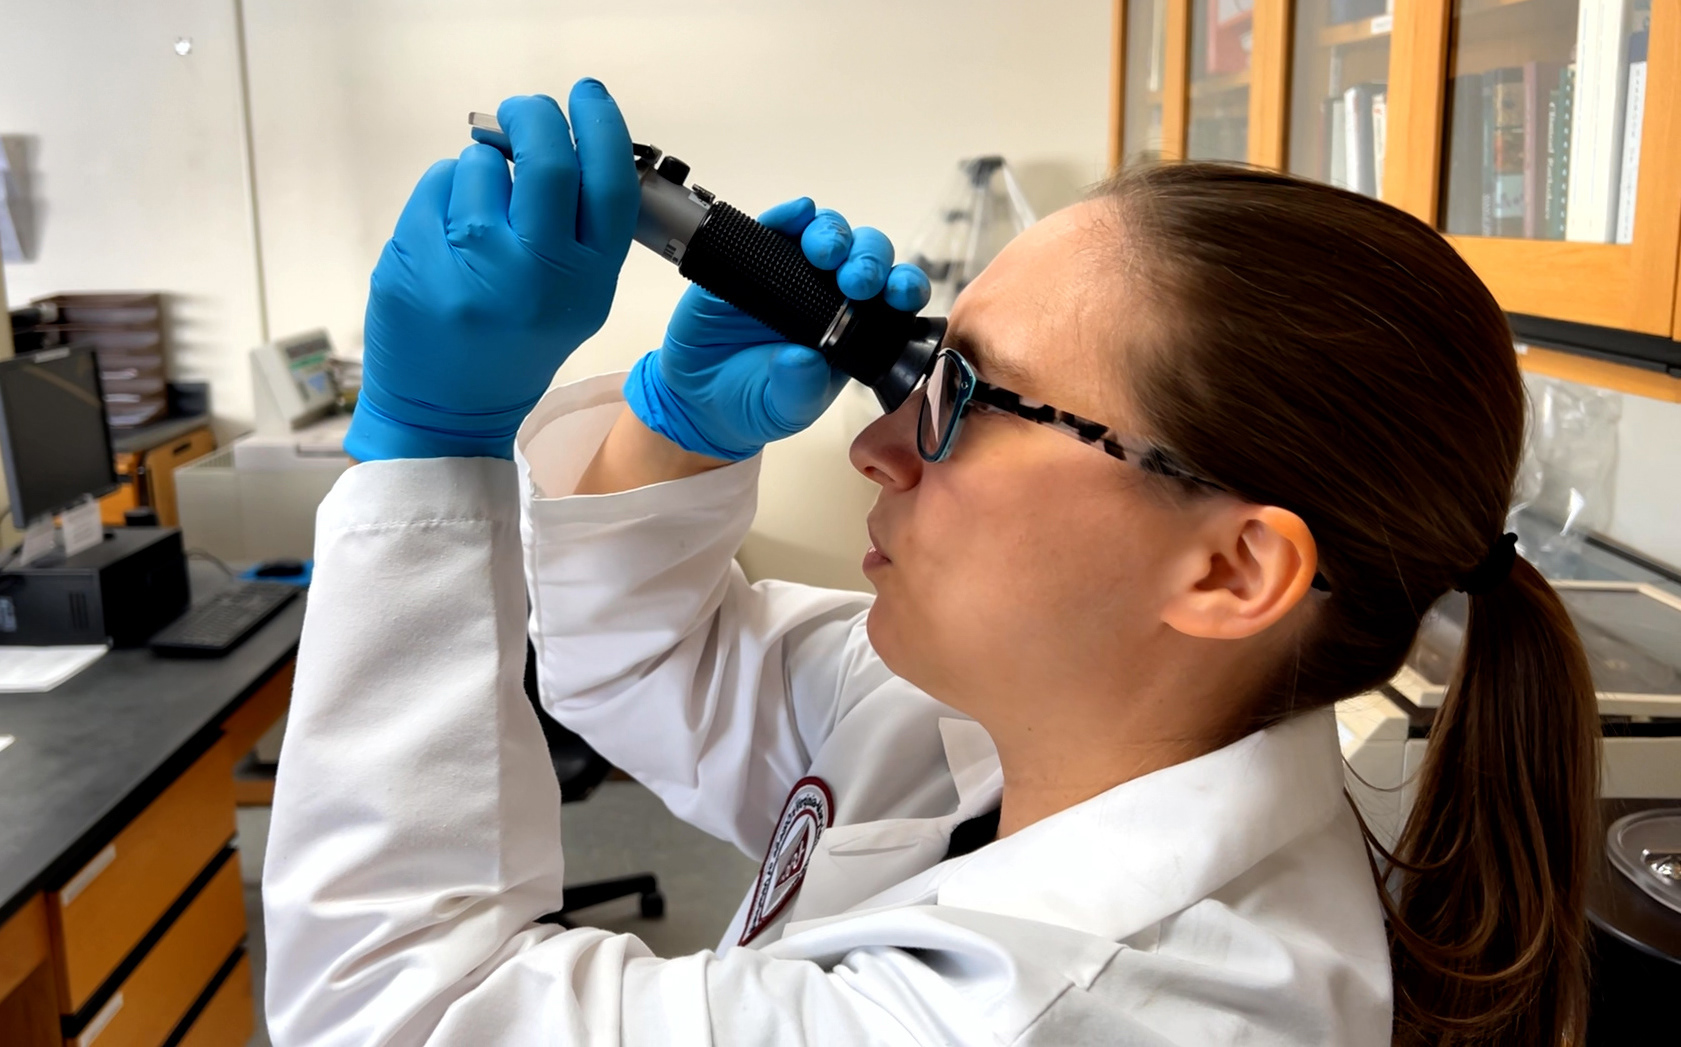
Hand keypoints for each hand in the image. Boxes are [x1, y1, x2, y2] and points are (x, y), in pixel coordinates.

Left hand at [345, 82, 638, 461]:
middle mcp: (534, 271)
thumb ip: (582, 231)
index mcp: (587, 284)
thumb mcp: (576, 302)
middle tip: (524, 115)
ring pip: (481, 163)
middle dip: (533, 117)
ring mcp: (471, 262)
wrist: (444, 413)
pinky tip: (446, 233)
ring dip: (481, 167)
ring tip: (478, 211)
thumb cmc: (515, 347)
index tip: (587, 98)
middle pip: (545, 155)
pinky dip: (444, 191)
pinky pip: (437, 182)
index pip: (610, 182)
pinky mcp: (416, 255)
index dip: (602, 126)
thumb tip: (571, 141)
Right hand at [624, 199, 929, 461]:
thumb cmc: (755, 402)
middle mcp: (831, 294)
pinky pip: (779, 227)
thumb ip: (800, 389)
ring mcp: (794, 271)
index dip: (903, 287)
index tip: (898, 294)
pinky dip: (790, 216)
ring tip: (824, 253)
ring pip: (828, 233)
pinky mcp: (755, 257)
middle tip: (856, 279)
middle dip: (869, 259)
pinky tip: (795, 215)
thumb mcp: (784, 409)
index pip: (891, 298)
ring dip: (834, 234)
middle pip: (866, 256)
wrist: (702, 396)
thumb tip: (805, 359)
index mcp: (854, 329)